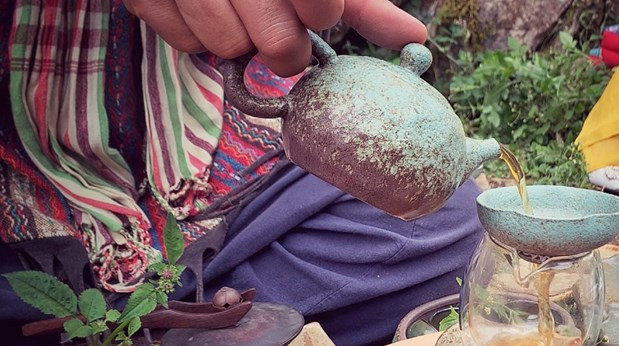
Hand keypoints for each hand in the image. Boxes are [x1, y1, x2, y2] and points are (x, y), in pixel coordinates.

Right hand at [123, 0, 427, 75]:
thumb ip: (363, 4)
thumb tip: (414, 37)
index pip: (322, 6)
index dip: (321, 13)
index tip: (315, 9)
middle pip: (279, 46)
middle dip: (284, 46)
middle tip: (277, 25)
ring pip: (229, 49)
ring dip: (239, 39)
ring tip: (237, 10)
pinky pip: (187, 45)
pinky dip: (198, 36)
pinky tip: (202, 8)